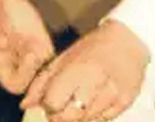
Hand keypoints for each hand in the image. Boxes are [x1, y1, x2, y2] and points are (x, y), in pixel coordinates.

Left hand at [21, 21, 148, 121]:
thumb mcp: (63, 59)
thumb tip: (26, 105)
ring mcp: (113, 94)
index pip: (53, 103)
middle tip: (61, 108)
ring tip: (78, 102)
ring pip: (87, 121)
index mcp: (77, 69)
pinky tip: (93, 103)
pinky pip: (104, 120)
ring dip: (78, 117)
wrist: (128, 40)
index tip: (49, 103)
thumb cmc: (92, 48)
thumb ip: (42, 83)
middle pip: (69, 117)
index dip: (47, 107)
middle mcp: (96, 83)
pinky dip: (94, 116)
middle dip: (60, 117)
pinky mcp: (126, 101)